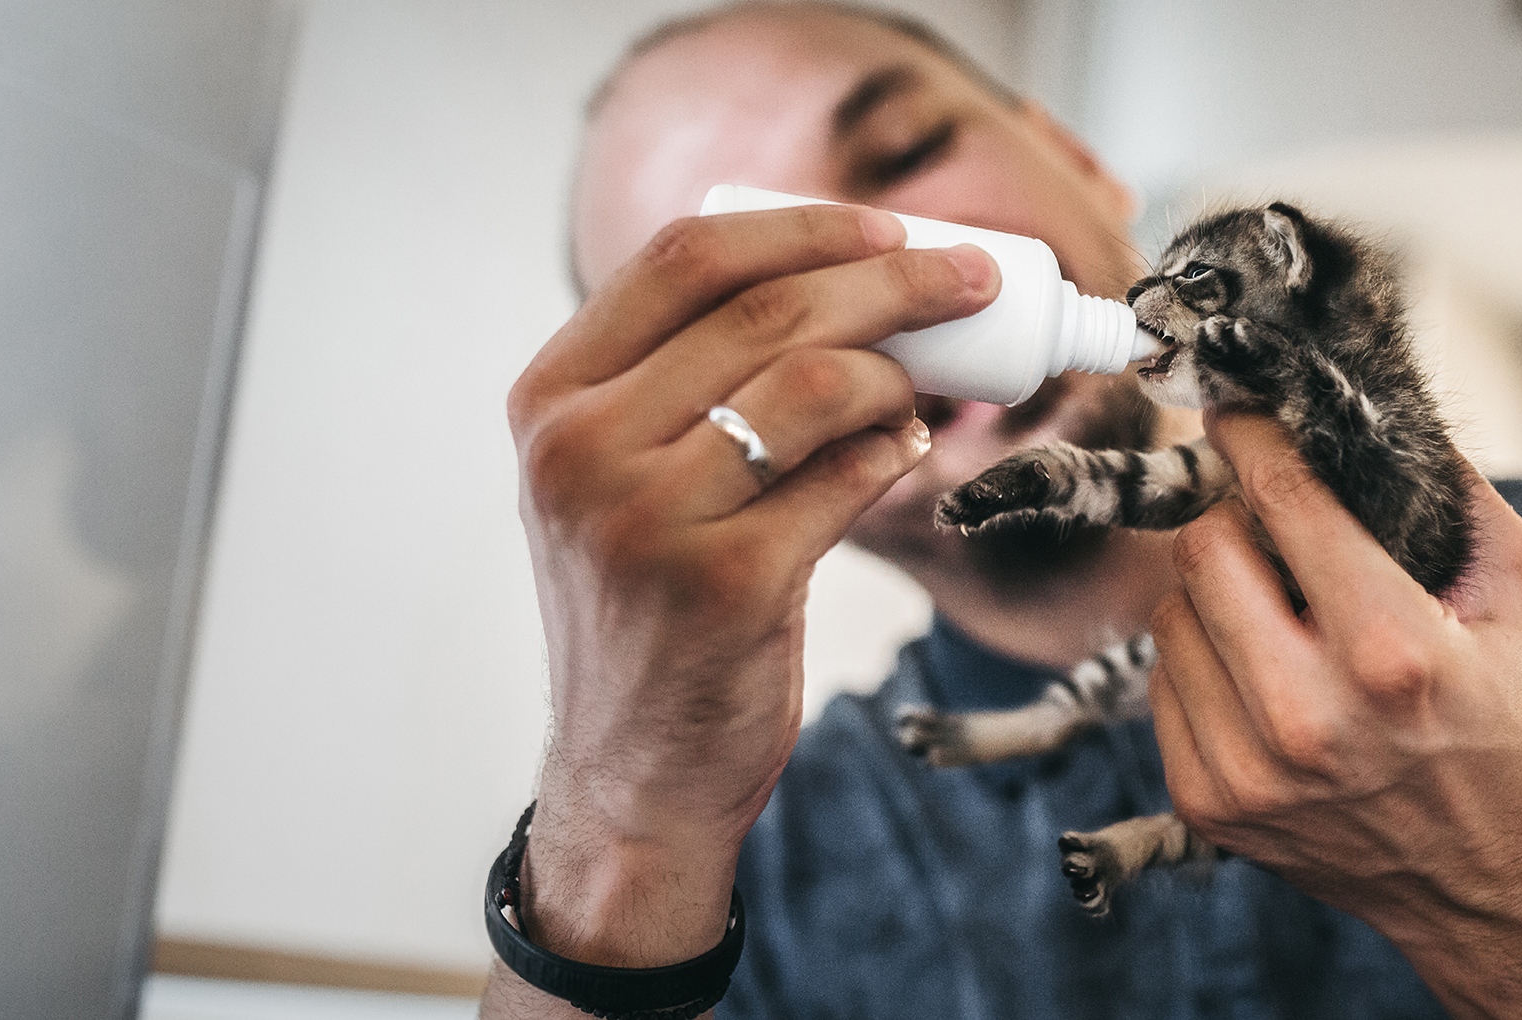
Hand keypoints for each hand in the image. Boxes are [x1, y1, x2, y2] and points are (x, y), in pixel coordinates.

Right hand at [495, 204, 992, 986]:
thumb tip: (847, 283)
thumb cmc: (648, 606)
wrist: (632, 769)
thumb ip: (682, 383)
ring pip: (813, 383)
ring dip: (899, 372)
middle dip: (894, 280)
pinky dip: (893, 451)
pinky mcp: (723, 585)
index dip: (804, 226)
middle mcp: (579, 449)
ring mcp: (644, 518)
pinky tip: (903, 452)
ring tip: (924, 393)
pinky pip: (845, 477)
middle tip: (972, 282)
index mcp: (549, 399)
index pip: (684, 257)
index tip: (890, 229)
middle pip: (764, 309)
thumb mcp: (616, 480)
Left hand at [1150, 411, 1521, 1018]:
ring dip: (1213, 594)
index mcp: (1391, 650)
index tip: (1234, 409)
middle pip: (1205, 550)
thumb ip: (1453, 498)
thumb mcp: (1518, 603)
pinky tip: (1257, 673)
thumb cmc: (1512, 734)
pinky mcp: (1207, 802)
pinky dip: (1200, 660)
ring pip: (1171, 615)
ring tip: (1273, 612)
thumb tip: (1373, 416)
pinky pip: (1162, 683)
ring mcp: (1247, 766)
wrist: (1493, 888)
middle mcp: (1307, 713)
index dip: (1252, 439)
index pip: (1284, 503)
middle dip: (1233, 519)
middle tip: (1261, 519)